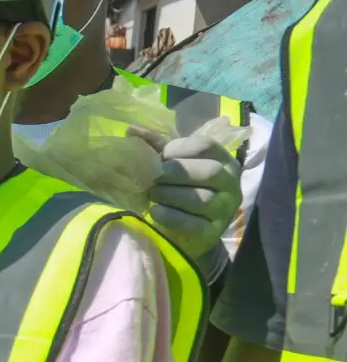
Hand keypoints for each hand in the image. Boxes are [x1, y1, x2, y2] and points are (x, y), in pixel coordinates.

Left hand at [144, 133, 241, 262]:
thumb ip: (156, 146)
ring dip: (170, 195)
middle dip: (175, 173)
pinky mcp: (213, 231)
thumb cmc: (180, 189)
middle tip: (153, 178)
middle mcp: (230, 183)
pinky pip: (193, 224)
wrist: (188, 230)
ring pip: (201, 199)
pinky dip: (170, 216)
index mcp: (222, 160)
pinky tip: (155, 212)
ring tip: (153, 195)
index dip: (178, 149)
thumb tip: (132, 130)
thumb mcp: (173, 165)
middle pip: (208, 172)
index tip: (160, 156)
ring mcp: (225, 209)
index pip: (206, 146)